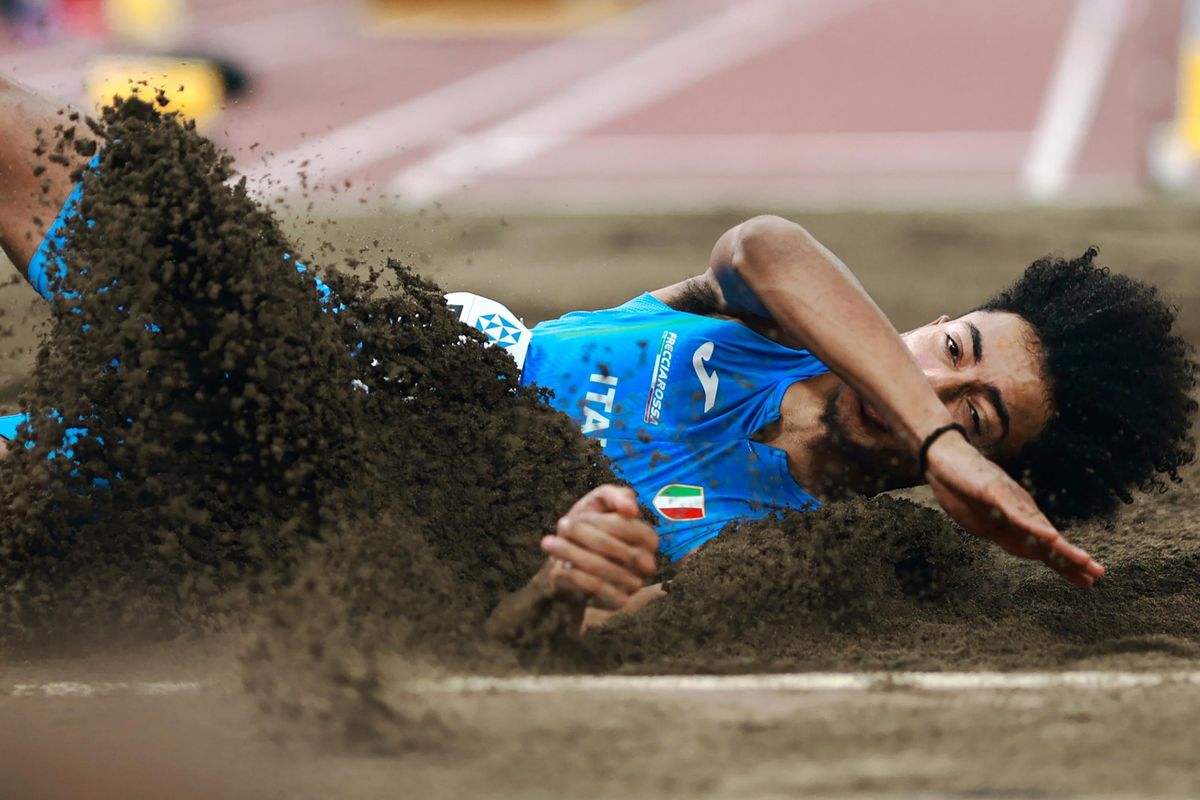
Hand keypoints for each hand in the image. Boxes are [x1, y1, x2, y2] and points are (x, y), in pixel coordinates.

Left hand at [536, 484, 658, 609]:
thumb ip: (615, 495)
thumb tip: (632, 508)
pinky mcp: (619, 601)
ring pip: (602, 567)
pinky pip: (598, 588)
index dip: (600, 521)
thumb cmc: (588, 528)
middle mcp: (647, 562)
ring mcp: (635, 584)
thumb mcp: (598, 503)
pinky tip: (560, 567)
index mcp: (648, 538)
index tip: (575, 517)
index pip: (627, 527)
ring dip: (571, 553)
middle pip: (614, 548)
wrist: (570, 564)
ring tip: (548, 542)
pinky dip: (576, 576)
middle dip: (583, 535)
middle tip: (561, 526)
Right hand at [923, 431, 1104, 586]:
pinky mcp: (994, 491)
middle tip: (1098, 574)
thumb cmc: (960, 488)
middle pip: (1048, 540)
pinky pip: (1016, 511)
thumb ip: (1003, 533)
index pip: (1044, 547)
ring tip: (1082, 560)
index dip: (1065, 564)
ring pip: (1039, 527)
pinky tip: (1049, 536)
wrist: (942, 457)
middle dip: (1072, 559)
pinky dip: (1033, 526)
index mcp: (1016, 521)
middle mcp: (1019, 510)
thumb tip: (1022, 547)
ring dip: (1061, 545)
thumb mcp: (982, 521)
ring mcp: (1008, 500)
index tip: (1089, 580)